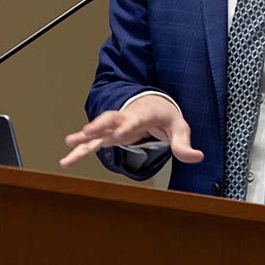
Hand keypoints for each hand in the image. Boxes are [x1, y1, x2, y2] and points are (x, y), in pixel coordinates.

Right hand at [59, 94, 203, 167]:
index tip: (119, 134)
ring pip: (97, 129)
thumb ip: (184, 143)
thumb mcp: (179, 127)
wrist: (153, 104)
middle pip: (110, 119)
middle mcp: (126, 117)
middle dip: (98, 125)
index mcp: (144, 113)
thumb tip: (197, 156)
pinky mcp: (109, 135)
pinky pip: (93, 142)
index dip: (127, 125)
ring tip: (68, 143)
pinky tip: (66, 160)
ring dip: (83, 136)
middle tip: (86, 133)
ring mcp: (115, 126)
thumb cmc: (166, 116)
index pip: (135, 119)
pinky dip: (80, 150)